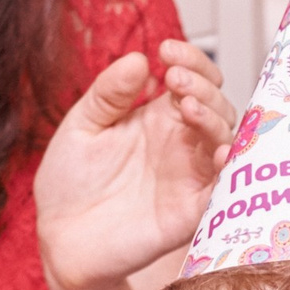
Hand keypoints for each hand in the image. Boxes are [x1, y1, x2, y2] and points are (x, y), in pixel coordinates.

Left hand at [35, 40, 236, 289]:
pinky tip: (217, 152)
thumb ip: (108, 93)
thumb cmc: (70, 184)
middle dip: (203, 86)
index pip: (193, 80)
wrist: (60, 239)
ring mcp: (190, 177)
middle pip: (216, 106)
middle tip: (176, 79)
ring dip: (216, 119)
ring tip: (189, 106)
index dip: (190, 60)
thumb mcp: (82, 126)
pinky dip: (230, 171)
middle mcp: (181, 145)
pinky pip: (224, 190)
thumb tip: (138, 60)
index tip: (166, 50)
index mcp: (158, 118)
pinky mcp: (192, 213)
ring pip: (226, 141)